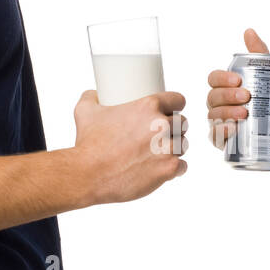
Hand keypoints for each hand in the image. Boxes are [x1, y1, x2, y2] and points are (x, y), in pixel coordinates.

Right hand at [73, 90, 187, 204]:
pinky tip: (168, 168)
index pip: (177, 100)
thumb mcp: (85, 112)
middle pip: (182, 123)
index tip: (171, 111)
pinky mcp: (168, 169)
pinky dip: (176, 169)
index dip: (176, 105)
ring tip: (165, 151)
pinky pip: (183, 166)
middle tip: (164, 135)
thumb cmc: (88, 143)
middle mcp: (162, 125)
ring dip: (176, 148)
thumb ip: (90, 97)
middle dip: (175, 128)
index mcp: (148, 106)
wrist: (88, 175)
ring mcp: (167, 148)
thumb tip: (95, 93)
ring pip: (183, 145)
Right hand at [205, 27, 267, 148]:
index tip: (239, 79)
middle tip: (247, 96)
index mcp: (225, 88)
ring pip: (213, 116)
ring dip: (226, 113)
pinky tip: (233, 129)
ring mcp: (219, 123)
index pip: (214, 79)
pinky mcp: (225, 141)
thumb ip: (259, 54)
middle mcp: (218, 105)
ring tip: (245, 114)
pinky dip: (222, 132)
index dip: (222, 78)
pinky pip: (215, 137)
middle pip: (212, 97)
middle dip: (227, 95)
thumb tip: (249, 31)